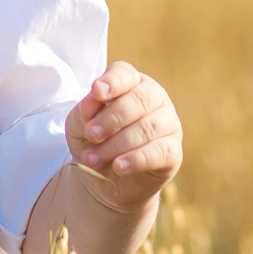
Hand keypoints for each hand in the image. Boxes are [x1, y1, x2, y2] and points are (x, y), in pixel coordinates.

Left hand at [64, 62, 182, 210]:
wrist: (105, 179)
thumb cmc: (94, 143)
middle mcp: (155, 98)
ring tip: (93, 159)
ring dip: (117, 145)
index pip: (125, 74)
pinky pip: (160, 152)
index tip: (97, 92)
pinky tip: (119, 167)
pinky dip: (136, 159)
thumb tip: (93, 101)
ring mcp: (168, 124)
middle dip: (112, 118)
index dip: (112, 82)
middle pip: (141, 99)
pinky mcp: (174, 152)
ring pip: (148, 128)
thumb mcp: (79, 126)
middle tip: (91, 134)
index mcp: (130, 84)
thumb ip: (83, 112)